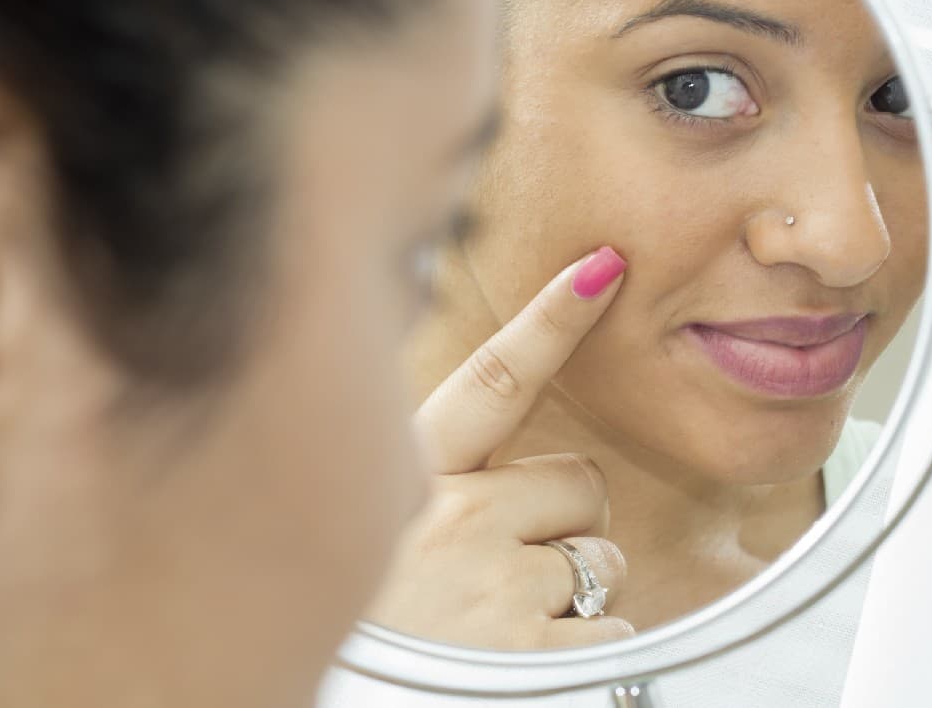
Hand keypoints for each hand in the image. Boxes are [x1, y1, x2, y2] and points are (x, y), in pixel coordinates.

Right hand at [369, 247, 632, 648]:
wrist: (318, 699)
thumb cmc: (373, 622)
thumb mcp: (375, 529)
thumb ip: (439, 481)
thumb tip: (518, 464)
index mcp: (410, 481)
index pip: (496, 381)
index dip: (555, 319)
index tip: (605, 266)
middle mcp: (451, 522)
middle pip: (582, 482)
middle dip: (566, 521)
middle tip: (508, 564)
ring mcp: (493, 588)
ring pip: (602, 561)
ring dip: (573, 591)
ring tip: (502, 625)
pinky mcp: (533, 658)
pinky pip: (613, 631)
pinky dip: (588, 650)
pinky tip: (525, 663)